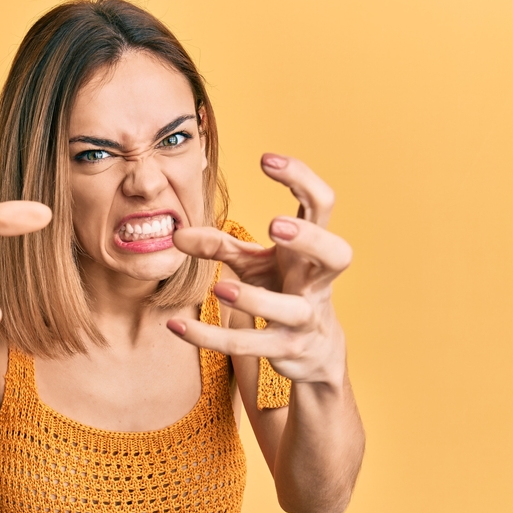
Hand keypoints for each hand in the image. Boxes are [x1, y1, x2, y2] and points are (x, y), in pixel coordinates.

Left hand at [169, 153, 351, 385]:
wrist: (314, 353)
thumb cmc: (285, 292)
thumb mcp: (255, 264)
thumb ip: (220, 245)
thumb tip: (176, 233)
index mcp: (311, 250)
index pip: (321, 205)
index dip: (301, 180)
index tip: (266, 159)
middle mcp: (317, 281)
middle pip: (336, 254)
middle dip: (310, 238)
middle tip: (274, 225)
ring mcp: (305, 318)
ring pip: (291, 309)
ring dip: (255, 298)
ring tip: (221, 288)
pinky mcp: (286, 349)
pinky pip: (250, 343)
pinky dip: (211, 337)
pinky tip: (175, 325)